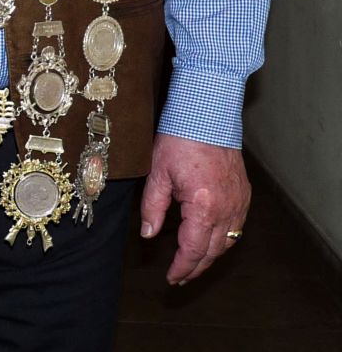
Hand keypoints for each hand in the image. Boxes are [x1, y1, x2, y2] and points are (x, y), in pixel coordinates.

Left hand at [140, 132, 249, 284]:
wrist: (207, 114)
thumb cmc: (180, 139)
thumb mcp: (158, 172)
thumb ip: (152, 207)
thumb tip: (148, 234)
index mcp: (203, 207)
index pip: (193, 250)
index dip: (182, 268)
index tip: (172, 278)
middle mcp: (227, 209)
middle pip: (213, 251)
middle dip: (196, 267)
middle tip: (181, 277)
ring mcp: (239, 202)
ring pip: (228, 242)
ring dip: (211, 255)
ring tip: (194, 262)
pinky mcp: (244, 193)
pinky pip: (237, 226)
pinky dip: (225, 238)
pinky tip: (212, 239)